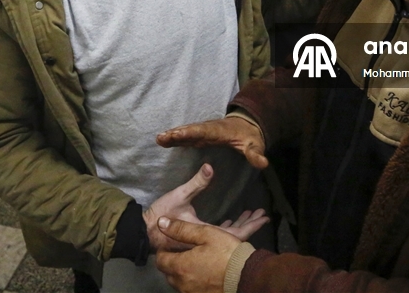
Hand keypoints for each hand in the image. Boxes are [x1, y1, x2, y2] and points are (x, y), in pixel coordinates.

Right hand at [142, 164, 268, 251]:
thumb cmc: (161, 215)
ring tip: (250, 214)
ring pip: (227, 238)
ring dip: (239, 225)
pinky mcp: (196, 240)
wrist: (144, 231)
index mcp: (207, 233)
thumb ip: (196, 183)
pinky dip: (227, 229)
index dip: (252, 225)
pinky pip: (218, 237)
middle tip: (261, 213)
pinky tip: (230, 222)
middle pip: (235, 237)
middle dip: (249, 224)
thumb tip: (210, 167)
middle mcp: (207, 241)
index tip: (265, 216)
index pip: (236, 234)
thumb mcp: (179, 196)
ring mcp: (202, 242)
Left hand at [156, 217, 240, 292]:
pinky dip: (192, 280)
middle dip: (172, 261)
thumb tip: (161, 223)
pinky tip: (203, 272)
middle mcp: (182, 283)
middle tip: (184, 250)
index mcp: (180, 266)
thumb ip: (181, 229)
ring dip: (182, 271)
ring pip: (179, 282)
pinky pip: (190, 289)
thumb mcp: (206, 234)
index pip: (160, 260)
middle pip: (168, 272)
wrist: (246, 276)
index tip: (172, 243)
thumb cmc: (226, 253)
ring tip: (195, 260)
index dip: (164, 250)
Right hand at [157, 117, 267, 169]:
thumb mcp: (255, 145)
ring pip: (186, 132)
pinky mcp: (201, 135)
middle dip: (176, 133)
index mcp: (219, 130)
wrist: (248, 125)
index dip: (190, 132)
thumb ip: (256, 155)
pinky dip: (175, 138)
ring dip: (173, 135)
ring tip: (159, 139)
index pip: (203, 131)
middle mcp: (208, 129)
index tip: (178, 133)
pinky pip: (186, 136)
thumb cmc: (250, 136)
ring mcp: (203, 131)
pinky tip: (164, 142)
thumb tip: (263, 163)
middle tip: (161, 137)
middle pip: (190, 130)